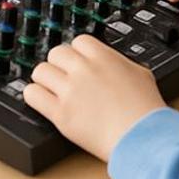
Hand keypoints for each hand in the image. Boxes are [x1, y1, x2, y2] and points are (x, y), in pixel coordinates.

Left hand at [23, 35, 165, 161]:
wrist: (141, 137)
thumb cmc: (145, 111)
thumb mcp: (140, 73)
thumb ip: (120, 64)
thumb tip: (114, 65)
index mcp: (102, 56)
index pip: (78, 41)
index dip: (77, 53)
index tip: (78, 63)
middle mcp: (83, 69)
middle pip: (56, 53)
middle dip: (59, 65)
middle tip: (63, 77)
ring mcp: (70, 90)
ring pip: (40, 71)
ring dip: (45, 79)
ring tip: (51, 89)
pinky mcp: (60, 114)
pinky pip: (33, 95)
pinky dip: (34, 96)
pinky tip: (41, 101)